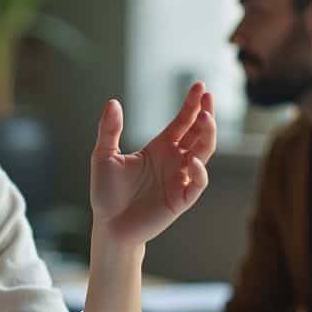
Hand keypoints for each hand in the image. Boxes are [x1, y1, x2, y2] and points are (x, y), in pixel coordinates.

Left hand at [89, 83, 216, 246]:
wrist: (108, 225)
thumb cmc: (106, 192)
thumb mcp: (103, 156)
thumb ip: (109, 130)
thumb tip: (112, 102)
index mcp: (160, 147)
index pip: (182, 122)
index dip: (191, 105)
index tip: (200, 86)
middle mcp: (174, 160)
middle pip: (198, 134)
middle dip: (205, 116)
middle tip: (207, 99)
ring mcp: (180, 179)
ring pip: (203, 154)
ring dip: (207, 136)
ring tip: (205, 119)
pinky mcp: (181, 200)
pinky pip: (196, 184)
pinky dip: (199, 172)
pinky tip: (193, 161)